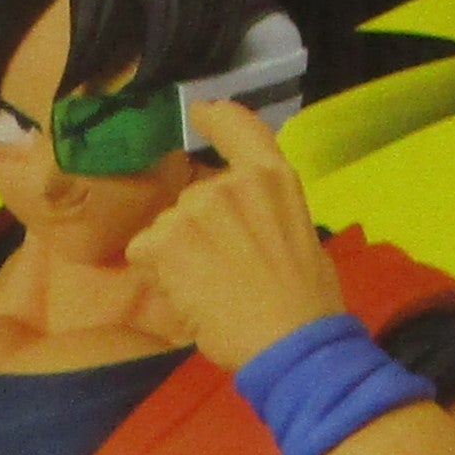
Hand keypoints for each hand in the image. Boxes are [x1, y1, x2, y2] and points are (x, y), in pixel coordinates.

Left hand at [121, 99, 346, 369]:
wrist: (291, 342)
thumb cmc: (309, 302)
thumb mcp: (302, 236)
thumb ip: (269, 214)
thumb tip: (252, 220)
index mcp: (274, 178)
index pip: (239, 127)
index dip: (215, 118)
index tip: (198, 111)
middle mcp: (229, 183)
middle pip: (195, 197)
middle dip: (199, 230)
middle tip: (226, 271)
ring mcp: (193, 209)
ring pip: (168, 227)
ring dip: (178, 255)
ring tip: (212, 290)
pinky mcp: (164, 240)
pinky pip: (145, 251)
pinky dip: (158, 275)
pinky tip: (190, 296)